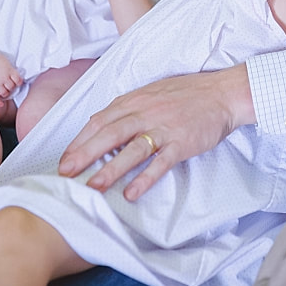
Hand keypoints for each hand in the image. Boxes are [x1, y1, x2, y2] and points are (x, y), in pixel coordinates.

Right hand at [0, 48, 24, 106]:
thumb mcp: (4, 61)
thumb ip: (10, 68)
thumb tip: (14, 74)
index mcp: (9, 70)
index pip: (18, 80)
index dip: (18, 82)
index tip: (17, 82)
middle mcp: (4, 78)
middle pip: (12, 87)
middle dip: (11, 87)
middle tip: (9, 86)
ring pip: (5, 93)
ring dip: (6, 93)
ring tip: (4, 91)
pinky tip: (1, 104)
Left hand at [58, 66, 253, 200]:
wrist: (221, 93)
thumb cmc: (186, 94)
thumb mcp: (151, 94)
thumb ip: (128, 110)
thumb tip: (103, 127)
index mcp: (134, 101)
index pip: (99, 120)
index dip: (79, 140)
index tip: (64, 159)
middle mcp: (145, 113)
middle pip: (108, 134)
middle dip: (84, 154)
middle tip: (65, 173)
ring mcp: (164, 128)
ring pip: (131, 149)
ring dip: (110, 169)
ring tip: (92, 187)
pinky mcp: (181, 143)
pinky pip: (160, 162)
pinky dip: (145, 178)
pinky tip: (131, 192)